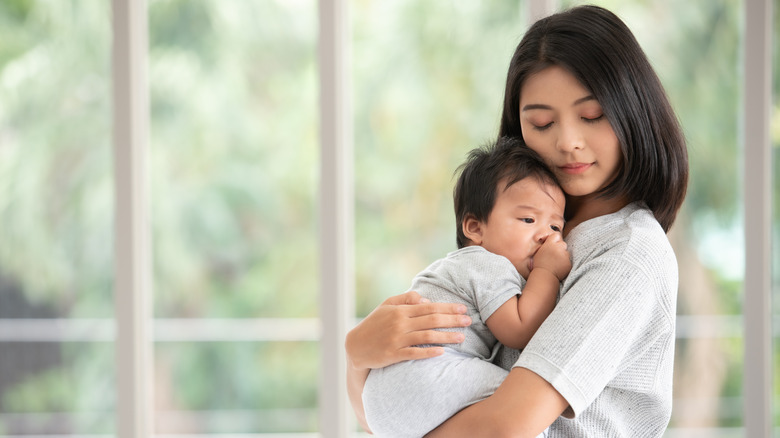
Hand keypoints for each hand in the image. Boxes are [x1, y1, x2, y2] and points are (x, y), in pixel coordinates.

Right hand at [345, 291, 471, 369]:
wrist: (356, 346)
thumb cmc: (373, 324)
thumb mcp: (386, 306)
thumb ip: (405, 299)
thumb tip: (425, 299)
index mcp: (400, 311)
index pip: (429, 307)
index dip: (447, 308)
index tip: (462, 309)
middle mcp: (400, 323)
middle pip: (432, 320)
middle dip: (452, 320)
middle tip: (469, 321)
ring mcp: (397, 339)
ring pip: (427, 336)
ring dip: (446, 336)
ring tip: (462, 337)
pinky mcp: (393, 354)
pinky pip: (414, 353)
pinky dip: (429, 352)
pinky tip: (442, 352)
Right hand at [532, 233, 570, 281]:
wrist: (544, 276)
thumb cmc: (539, 265)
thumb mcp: (538, 252)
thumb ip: (545, 245)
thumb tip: (547, 239)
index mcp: (549, 244)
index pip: (556, 235)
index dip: (555, 240)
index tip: (553, 244)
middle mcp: (558, 248)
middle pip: (563, 244)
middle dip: (560, 248)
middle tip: (555, 255)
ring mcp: (564, 255)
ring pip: (566, 253)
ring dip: (563, 256)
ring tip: (556, 263)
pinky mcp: (568, 263)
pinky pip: (568, 261)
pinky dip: (565, 264)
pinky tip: (559, 267)